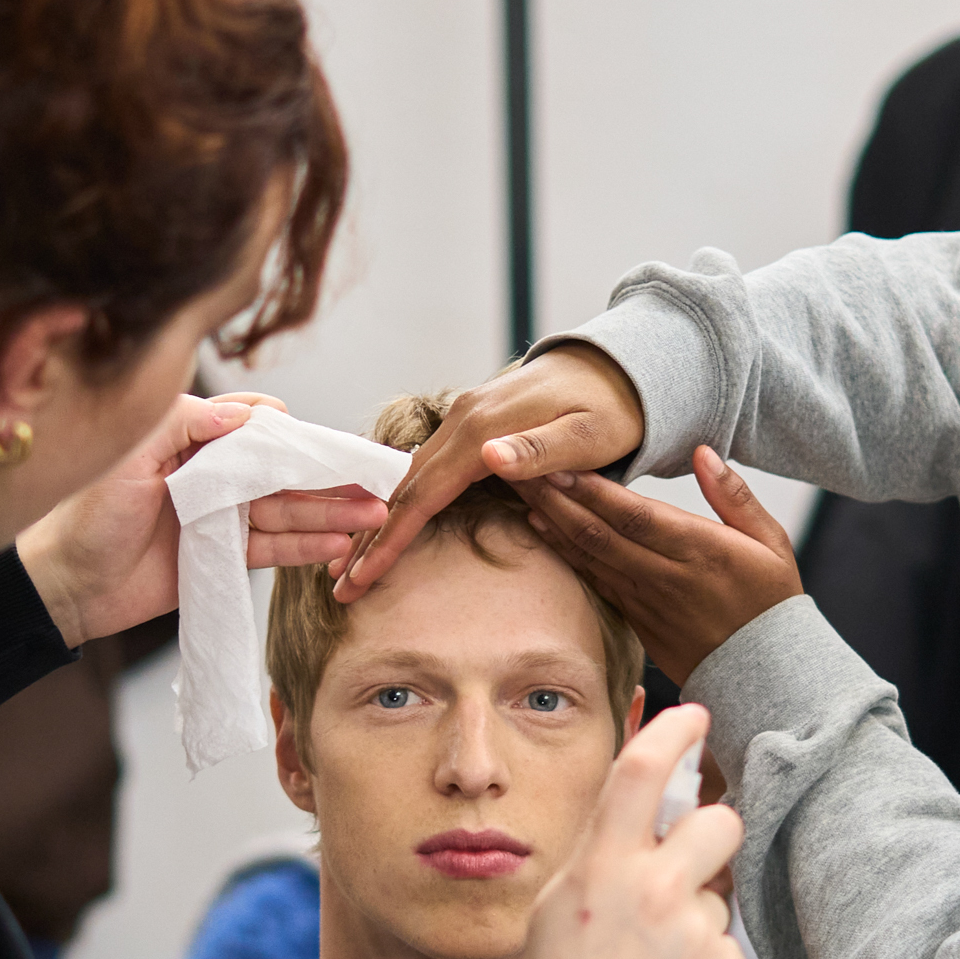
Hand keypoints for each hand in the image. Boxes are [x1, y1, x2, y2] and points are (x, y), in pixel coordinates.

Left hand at [19, 391, 388, 645]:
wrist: (66, 586)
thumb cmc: (85, 515)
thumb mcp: (129, 456)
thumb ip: (185, 422)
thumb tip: (253, 413)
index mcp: (186, 439)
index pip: (250, 426)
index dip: (291, 432)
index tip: (326, 439)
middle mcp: (208, 473)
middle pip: (279, 470)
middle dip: (326, 476)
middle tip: (374, 480)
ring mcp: (217, 516)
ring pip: (284, 509)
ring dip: (329, 513)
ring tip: (372, 516)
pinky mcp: (220, 555)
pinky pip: (271, 547)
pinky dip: (304, 546)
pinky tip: (338, 543)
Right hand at [333, 341, 642, 600]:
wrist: (618, 370)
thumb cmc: (613, 411)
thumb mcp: (590, 434)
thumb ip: (541, 449)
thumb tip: (489, 458)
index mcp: (483, 429)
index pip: (423, 494)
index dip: (389, 540)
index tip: (361, 579)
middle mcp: (463, 420)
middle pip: (402, 488)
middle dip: (368, 540)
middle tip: (341, 588)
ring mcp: (464, 420)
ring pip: (408, 479)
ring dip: (377, 524)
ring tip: (352, 567)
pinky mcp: (471, 426)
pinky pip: (425, 469)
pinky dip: (400, 503)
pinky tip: (386, 527)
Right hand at [516, 704, 746, 958]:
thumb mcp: (558, 907)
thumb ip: (603, 854)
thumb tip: (646, 808)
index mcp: (602, 868)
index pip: (641, 772)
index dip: (673, 732)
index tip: (696, 713)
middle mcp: (653, 891)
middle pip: (721, 823)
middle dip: (713, 836)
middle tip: (687, 868)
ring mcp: (695, 935)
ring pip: (721, 896)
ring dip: (697, 917)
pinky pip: (726, 949)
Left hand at [526, 445, 802, 684]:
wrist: (766, 672)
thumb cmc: (772, 601)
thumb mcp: (771, 543)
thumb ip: (735, 496)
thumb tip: (703, 452)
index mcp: (702, 552)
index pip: (637, 517)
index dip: (594, 493)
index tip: (560, 465)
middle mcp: (668, 577)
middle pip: (601, 534)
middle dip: (558, 500)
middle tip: (520, 470)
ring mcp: (648, 601)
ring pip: (591, 557)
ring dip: (553, 523)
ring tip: (520, 490)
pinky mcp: (637, 620)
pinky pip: (595, 581)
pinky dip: (565, 553)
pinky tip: (540, 530)